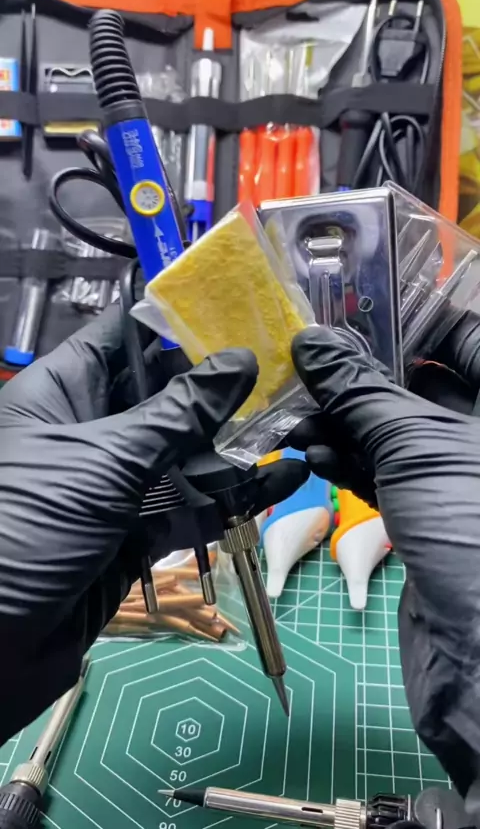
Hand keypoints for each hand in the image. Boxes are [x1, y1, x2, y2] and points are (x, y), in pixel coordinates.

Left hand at [0, 307, 306, 745]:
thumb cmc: (25, 527)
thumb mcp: (104, 459)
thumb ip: (176, 413)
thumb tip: (238, 361)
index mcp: (61, 394)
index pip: (120, 339)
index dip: (174, 322)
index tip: (238, 309)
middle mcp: (89, 433)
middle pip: (161, 396)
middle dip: (218, 385)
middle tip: (284, 368)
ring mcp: (114, 487)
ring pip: (183, 454)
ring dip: (236, 444)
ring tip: (295, 423)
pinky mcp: (135, 536)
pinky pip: (190, 506)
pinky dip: (232, 496)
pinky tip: (280, 478)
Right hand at [291, 310, 479, 796]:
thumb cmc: (472, 528)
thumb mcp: (416, 446)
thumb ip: (363, 391)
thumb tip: (312, 341)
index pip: (464, 338)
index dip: (410, 322)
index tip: (352, 311)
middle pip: (422, 384)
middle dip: (362, 375)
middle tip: (307, 361)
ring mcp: (456, 479)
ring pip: (395, 430)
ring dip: (344, 420)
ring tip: (295, 414)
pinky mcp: (425, 516)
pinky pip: (383, 472)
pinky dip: (346, 459)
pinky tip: (309, 449)